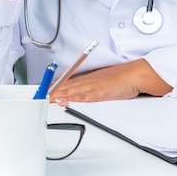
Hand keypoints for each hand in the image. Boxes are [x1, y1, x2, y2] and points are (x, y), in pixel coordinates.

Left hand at [50, 59, 172, 104]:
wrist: (135, 74)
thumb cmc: (123, 77)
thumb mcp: (105, 80)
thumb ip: (94, 85)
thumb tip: (84, 91)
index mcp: (90, 77)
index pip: (69, 81)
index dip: (56, 85)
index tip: (46, 89)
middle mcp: (89, 80)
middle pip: (68, 85)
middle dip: (54, 90)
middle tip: (41, 95)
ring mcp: (94, 85)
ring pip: (73, 90)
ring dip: (60, 94)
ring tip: (49, 98)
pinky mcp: (100, 92)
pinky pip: (84, 96)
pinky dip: (74, 98)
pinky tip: (66, 101)